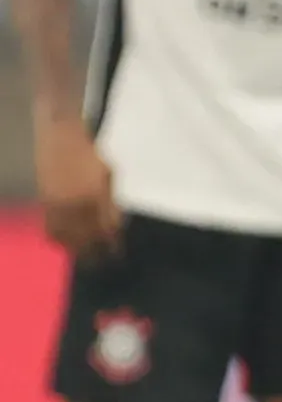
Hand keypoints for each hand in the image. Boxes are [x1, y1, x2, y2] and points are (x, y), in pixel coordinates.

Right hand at [36, 117, 121, 258]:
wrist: (60, 137)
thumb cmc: (90, 155)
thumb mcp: (109, 176)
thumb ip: (111, 201)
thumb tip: (116, 225)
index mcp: (96, 197)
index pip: (107, 230)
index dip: (112, 245)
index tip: (117, 255)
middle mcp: (76, 204)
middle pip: (87, 238)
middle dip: (96, 254)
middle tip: (103, 264)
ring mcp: (57, 204)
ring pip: (66, 237)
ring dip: (76, 250)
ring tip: (85, 258)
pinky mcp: (44, 202)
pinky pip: (50, 228)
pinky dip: (58, 238)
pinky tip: (65, 244)